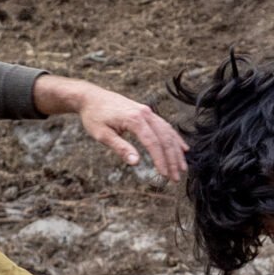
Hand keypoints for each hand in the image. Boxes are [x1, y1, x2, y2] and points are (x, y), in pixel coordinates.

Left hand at [55, 79, 187, 180]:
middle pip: (165, 138)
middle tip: (176, 178)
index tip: (165, 175)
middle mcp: (145, 114)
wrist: (91, 97)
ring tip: (182, 168)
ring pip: (168, 132)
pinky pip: (165, 126)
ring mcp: (147, 112)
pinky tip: (182, 148)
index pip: (153, 143)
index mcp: (134, 119)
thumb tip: (136, 162)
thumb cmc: (94, 116)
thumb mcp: (102, 135)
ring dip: (176, 151)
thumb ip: (120, 148)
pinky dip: (175, 138)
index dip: (160, 160)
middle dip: (172, 159)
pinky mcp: (147, 112)